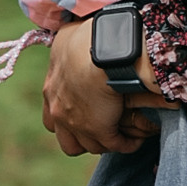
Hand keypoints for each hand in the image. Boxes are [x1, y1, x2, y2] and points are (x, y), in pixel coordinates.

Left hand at [42, 21, 158, 156]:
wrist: (103, 51)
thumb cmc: (85, 39)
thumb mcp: (65, 40)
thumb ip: (65, 51)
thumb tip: (69, 47)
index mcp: (51, 91)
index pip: (51, 119)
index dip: (66, 121)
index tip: (81, 114)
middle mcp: (59, 111)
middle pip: (67, 141)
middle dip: (82, 139)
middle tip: (100, 130)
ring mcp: (79, 124)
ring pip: (91, 146)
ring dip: (105, 142)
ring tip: (121, 135)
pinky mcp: (101, 130)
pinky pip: (115, 146)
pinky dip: (126, 145)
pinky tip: (135, 140)